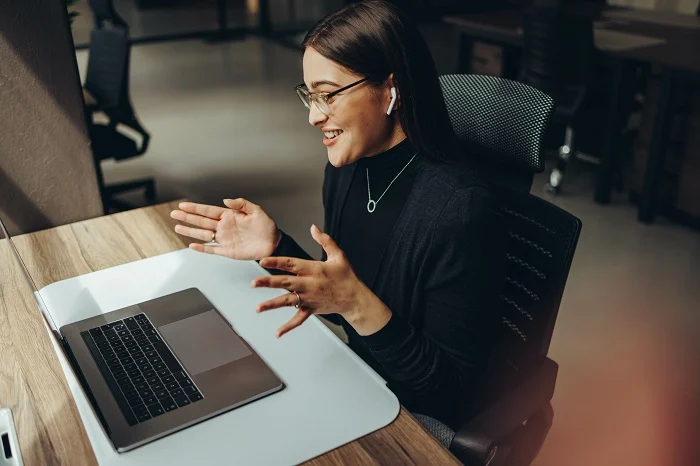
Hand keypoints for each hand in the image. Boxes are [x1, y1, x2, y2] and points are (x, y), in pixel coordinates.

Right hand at [170, 199, 280, 260]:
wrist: (274, 244)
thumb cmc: (267, 227)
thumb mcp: (257, 211)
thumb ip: (242, 204)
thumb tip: (226, 200)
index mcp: (230, 216)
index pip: (208, 211)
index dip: (195, 208)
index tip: (183, 205)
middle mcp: (224, 227)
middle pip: (202, 221)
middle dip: (187, 217)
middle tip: (174, 214)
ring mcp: (225, 239)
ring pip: (203, 234)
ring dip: (190, 231)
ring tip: (177, 227)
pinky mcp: (228, 251)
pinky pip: (212, 249)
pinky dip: (202, 248)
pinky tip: (192, 245)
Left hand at [252, 225, 390, 337]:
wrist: (355, 299)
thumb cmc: (347, 276)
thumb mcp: (338, 255)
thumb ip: (325, 241)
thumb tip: (313, 228)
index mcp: (314, 269)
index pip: (292, 264)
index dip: (277, 262)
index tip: (263, 261)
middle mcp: (309, 284)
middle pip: (285, 282)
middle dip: (268, 283)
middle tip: (254, 283)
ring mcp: (310, 298)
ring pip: (288, 301)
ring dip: (272, 304)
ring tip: (258, 308)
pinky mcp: (311, 309)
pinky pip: (298, 319)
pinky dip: (288, 327)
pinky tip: (277, 333)